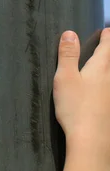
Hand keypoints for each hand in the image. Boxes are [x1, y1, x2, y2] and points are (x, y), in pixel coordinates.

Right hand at [54, 28, 109, 162]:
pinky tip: (103, 92)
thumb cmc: (75, 106)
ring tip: (105, 67)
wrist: (92, 140)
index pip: (106, 47)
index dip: (107, 38)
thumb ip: (68, 55)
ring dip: (109, 69)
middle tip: (108, 45)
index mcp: (100, 69)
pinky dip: (107, 87)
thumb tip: (70, 32)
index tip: (107, 31)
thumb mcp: (65, 77)